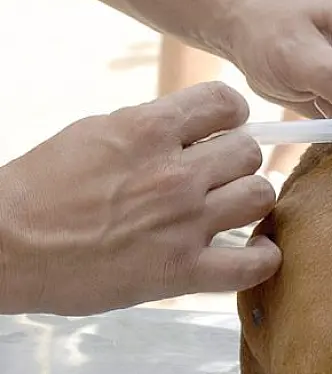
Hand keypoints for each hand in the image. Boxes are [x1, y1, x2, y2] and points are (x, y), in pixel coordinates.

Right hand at [0, 83, 278, 315]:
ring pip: (260, 195)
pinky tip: (255, 249)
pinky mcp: (181, 272)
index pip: (226, 101)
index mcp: (147, 130)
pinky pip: (254, 264)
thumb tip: (196, 125)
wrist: (3, 247)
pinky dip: (263, 257)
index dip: (231, 114)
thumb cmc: (40, 190)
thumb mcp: (95, 132)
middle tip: (217, 175)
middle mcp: (174, 174)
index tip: (223, 128)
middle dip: (236, 160)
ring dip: (250, 200)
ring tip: (230, 208)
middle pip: (249, 152)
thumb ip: (152, 127)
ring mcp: (182, 224)